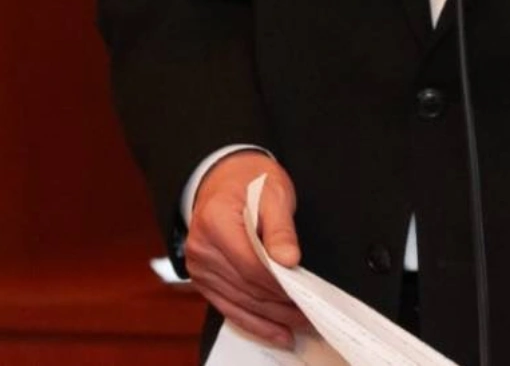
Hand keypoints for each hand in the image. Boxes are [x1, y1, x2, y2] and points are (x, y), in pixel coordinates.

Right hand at [185, 150, 311, 348]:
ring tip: (299, 324)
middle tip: (310, 314)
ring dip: (271, 318)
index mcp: (215, 221)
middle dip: (280, 305)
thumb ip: (281, 227)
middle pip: (246, 288)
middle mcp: (201, 247)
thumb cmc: (248, 181)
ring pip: (240, 303)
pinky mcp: (203, 279)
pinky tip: (276, 331)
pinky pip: (229, 307)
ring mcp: (199, 267)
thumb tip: (288, 259)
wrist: (223, 178)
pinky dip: (254, 322)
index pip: (251, 264)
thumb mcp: (273, 192)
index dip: (279, 284)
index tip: (304, 294)